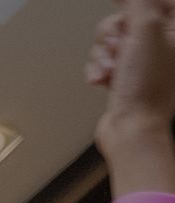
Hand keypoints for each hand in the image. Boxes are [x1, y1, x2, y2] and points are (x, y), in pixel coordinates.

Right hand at [92, 1, 174, 132]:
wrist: (132, 127)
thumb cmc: (148, 88)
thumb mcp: (146, 32)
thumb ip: (138, 3)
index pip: (159, 1)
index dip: (136, 4)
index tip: (122, 8)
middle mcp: (165, 43)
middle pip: (129, 17)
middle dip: (114, 32)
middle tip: (119, 46)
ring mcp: (144, 59)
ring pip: (112, 39)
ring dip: (104, 54)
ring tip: (111, 68)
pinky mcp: (126, 73)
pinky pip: (105, 59)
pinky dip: (100, 68)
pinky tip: (104, 79)